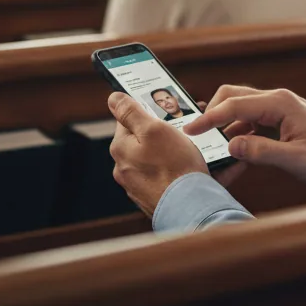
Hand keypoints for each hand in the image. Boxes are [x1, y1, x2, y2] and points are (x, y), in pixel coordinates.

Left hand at [108, 92, 206, 217]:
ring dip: (170, 150)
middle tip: (184, 127)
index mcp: (121, 148)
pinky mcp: (153, 197)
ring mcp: (138, 185)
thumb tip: (113, 98)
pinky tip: (192, 167)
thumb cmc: (174, 166)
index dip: (147, 110)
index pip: (128, 118)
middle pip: (142, 138)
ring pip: (154, 157)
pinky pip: (164, 175)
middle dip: (161, 130)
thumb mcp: (154, 129)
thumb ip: (131, 112)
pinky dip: (175, 169)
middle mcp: (124, 168)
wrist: (190, 208)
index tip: (164, 109)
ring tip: (192, 148)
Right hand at [185, 85, 305, 185]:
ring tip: (209, 143)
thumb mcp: (296, 160)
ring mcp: (279, 105)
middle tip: (196, 135)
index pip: (234, 104)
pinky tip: (233, 145)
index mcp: (280, 104)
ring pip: (240, 104)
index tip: (189, 131)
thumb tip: (231, 145)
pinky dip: (236, 126)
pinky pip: (251, 115)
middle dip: (212, 112)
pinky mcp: (281, 115)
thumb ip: (263, 152)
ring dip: (224, 120)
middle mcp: (277, 98)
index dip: (208, 118)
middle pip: (233, 95)